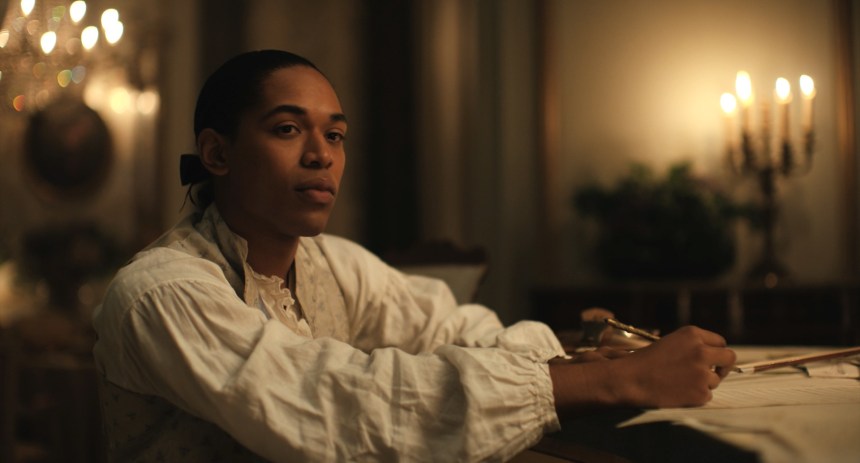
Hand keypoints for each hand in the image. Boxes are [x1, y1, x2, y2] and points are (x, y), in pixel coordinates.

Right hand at [549, 326, 735, 410]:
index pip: (720, 342)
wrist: (630, 380)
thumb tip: (713, 356)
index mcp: (692, 334)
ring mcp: (703, 373)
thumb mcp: (670, 343)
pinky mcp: (701, 393)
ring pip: (715, 380)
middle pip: (729, 358)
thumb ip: (693, 346)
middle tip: (715, 373)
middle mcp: (701, 351)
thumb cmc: (645, 361)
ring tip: (680, 384)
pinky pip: (706, 396)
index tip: (712, 358)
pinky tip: (678, 393)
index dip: (716, 351)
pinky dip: (695, 396)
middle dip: (723, 366)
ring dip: (703, 383)